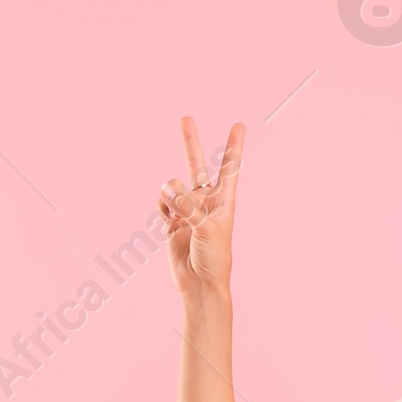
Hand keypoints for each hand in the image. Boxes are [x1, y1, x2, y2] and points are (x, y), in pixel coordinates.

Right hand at [158, 115, 243, 299]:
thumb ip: (187, 206)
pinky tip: (169, 224)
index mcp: (223, 201)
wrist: (198, 283)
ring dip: (169, 196)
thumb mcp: (205, 229)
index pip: (229, 168)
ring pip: (171, 186)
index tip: (239, 126)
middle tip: (185, 118)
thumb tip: (167, 187)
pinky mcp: (172, 219)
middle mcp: (205, 200)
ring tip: (176, 217)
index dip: (234, 146)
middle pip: (196, 164)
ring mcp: (187, 208)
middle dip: (190, 142)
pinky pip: (162, 202)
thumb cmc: (213, 259)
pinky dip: (162, 209)